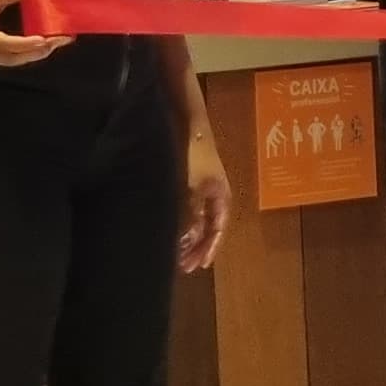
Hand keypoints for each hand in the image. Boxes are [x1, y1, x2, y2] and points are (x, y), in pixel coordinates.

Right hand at [0, 0, 63, 65]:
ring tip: (59, 41)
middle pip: (15, 57)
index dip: (26, 43)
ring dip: (39, 52)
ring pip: (17, 60)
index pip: (6, 43)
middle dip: (39, 50)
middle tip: (61, 39)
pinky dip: (31, 52)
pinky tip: (47, 44)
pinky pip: (15, 58)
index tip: (44, 39)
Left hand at [178, 125, 232, 272]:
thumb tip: (186, 244)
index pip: (218, 228)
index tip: (198, 266)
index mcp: (221, 196)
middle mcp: (211, 193)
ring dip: (185, 235)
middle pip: (206, 226)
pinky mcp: (183, 179)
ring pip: (193, 217)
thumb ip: (189, 216)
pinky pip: (182, 207)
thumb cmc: (192, 154)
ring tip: (172, 251)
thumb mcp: (191, 188)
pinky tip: (165, 227)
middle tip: (181, 265)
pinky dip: (176, 220)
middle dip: (195, 246)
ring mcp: (197, 186)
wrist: (184, 119)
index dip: (209, 248)